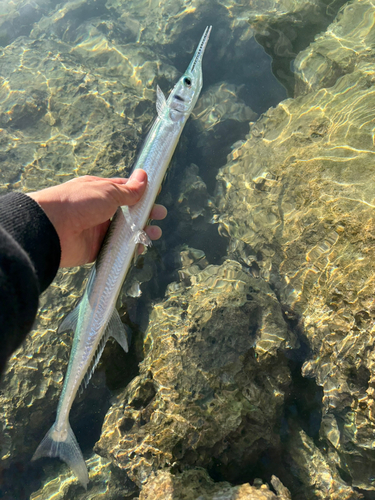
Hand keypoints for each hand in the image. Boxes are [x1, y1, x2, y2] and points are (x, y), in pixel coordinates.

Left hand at [28, 170, 166, 267]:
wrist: (51, 229)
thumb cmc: (77, 203)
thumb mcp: (107, 191)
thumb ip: (128, 190)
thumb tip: (144, 176)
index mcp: (99, 191)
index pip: (125, 190)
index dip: (142, 193)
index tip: (157, 195)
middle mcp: (98, 210)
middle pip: (128, 213)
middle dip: (145, 214)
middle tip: (160, 216)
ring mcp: (97, 230)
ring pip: (124, 232)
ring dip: (141, 232)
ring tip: (154, 234)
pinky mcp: (95, 249)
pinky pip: (116, 249)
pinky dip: (128, 249)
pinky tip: (139, 248)